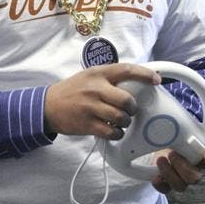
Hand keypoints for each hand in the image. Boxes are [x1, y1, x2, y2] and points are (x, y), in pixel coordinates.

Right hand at [44, 63, 160, 138]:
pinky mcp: (87, 124)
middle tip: (130, 110)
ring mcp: (90, 107)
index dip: (145, 74)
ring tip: (121, 121)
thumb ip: (109, 78)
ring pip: (121, 118)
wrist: (48, 106)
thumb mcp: (89, 76)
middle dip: (133, 107)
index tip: (156, 79)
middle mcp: (95, 89)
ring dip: (125, 122)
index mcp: (98, 73)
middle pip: (126, 100)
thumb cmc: (72, 90)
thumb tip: (135, 84)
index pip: (126, 70)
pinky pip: (111, 132)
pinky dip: (117, 133)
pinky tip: (113, 131)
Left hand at [151, 134, 204, 192]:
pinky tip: (156, 177)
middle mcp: (194, 171)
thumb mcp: (189, 131)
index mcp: (202, 157)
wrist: (161, 141)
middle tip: (172, 154)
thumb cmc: (178, 137)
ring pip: (180, 186)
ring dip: (169, 174)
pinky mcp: (166, 183)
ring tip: (160, 160)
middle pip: (195, 178)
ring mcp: (180, 179)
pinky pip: (165, 189)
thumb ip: (203, 133)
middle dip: (183, 168)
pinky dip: (160, 184)